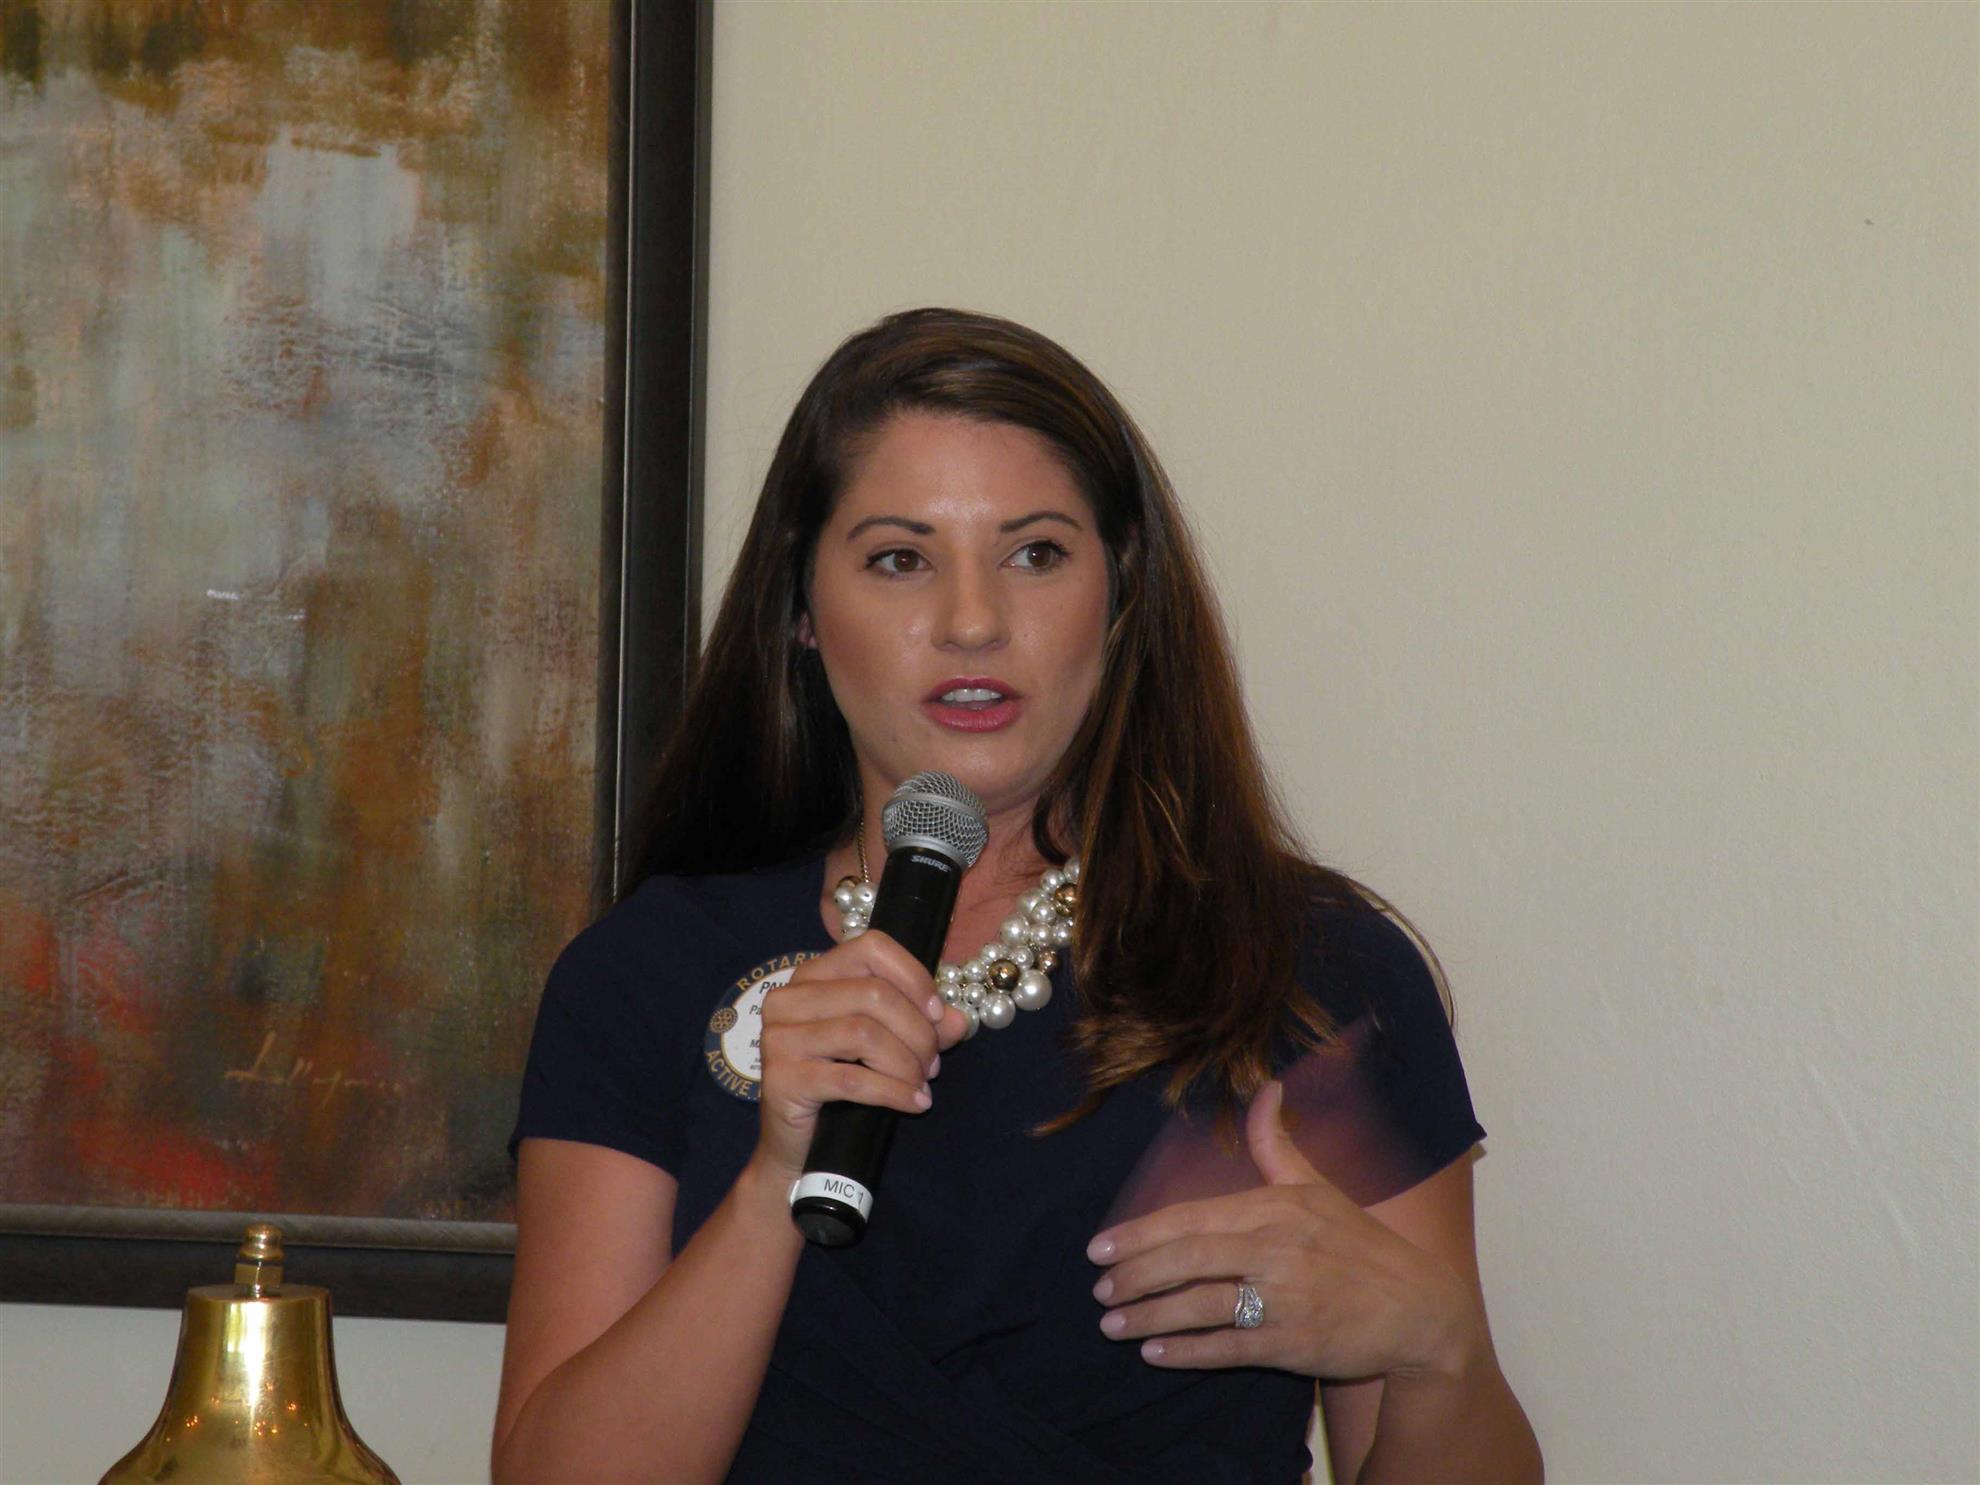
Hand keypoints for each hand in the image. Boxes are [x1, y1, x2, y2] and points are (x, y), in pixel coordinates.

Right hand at [752, 930, 968, 1183]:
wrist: (798, 1144)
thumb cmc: (841, 1086)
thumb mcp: (886, 1045)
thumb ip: (922, 1026)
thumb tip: (958, 1020)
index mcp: (813, 976)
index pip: (871, 948)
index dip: (913, 976)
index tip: (937, 1014)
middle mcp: (789, 998)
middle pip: (873, 993)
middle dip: (916, 1031)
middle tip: (932, 1064)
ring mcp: (780, 1038)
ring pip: (864, 1034)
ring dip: (906, 1063)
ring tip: (921, 1084)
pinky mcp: (782, 1079)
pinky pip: (852, 1079)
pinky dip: (893, 1091)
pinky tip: (914, 1103)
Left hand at [1087, 1081, 1487, 1380]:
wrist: (1421, 1310)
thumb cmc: (1360, 1245)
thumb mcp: (1318, 1187)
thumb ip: (1277, 1142)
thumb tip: (1266, 1085)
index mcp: (1276, 1207)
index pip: (1191, 1217)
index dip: (1140, 1233)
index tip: (1099, 1248)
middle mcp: (1277, 1249)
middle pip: (1187, 1260)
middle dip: (1134, 1276)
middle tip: (1099, 1289)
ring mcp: (1285, 1299)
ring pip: (1200, 1306)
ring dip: (1148, 1317)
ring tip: (1112, 1324)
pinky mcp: (1294, 1344)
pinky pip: (1228, 1348)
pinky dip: (1187, 1352)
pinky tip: (1154, 1353)